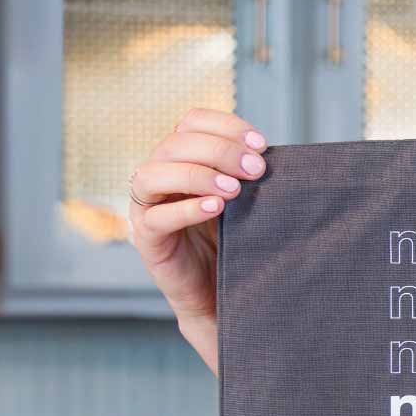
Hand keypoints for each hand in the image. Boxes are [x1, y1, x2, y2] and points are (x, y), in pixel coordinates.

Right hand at [126, 108, 268, 368]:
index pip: (191, 122)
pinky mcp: (146, 239)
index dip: (225, 127)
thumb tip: (269, 153)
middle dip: (220, 151)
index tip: (261, 145)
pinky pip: (156, 218)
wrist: (222, 293)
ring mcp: (146, 207)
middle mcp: (157, 177)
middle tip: (256, 169)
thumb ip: (246, 172)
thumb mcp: (244, 198)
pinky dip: (186, 209)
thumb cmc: (235, 239)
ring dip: (197, 175)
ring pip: (152, 175)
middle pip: (174, 144)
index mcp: (180, 158)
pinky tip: (216, 208)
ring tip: (233, 190)